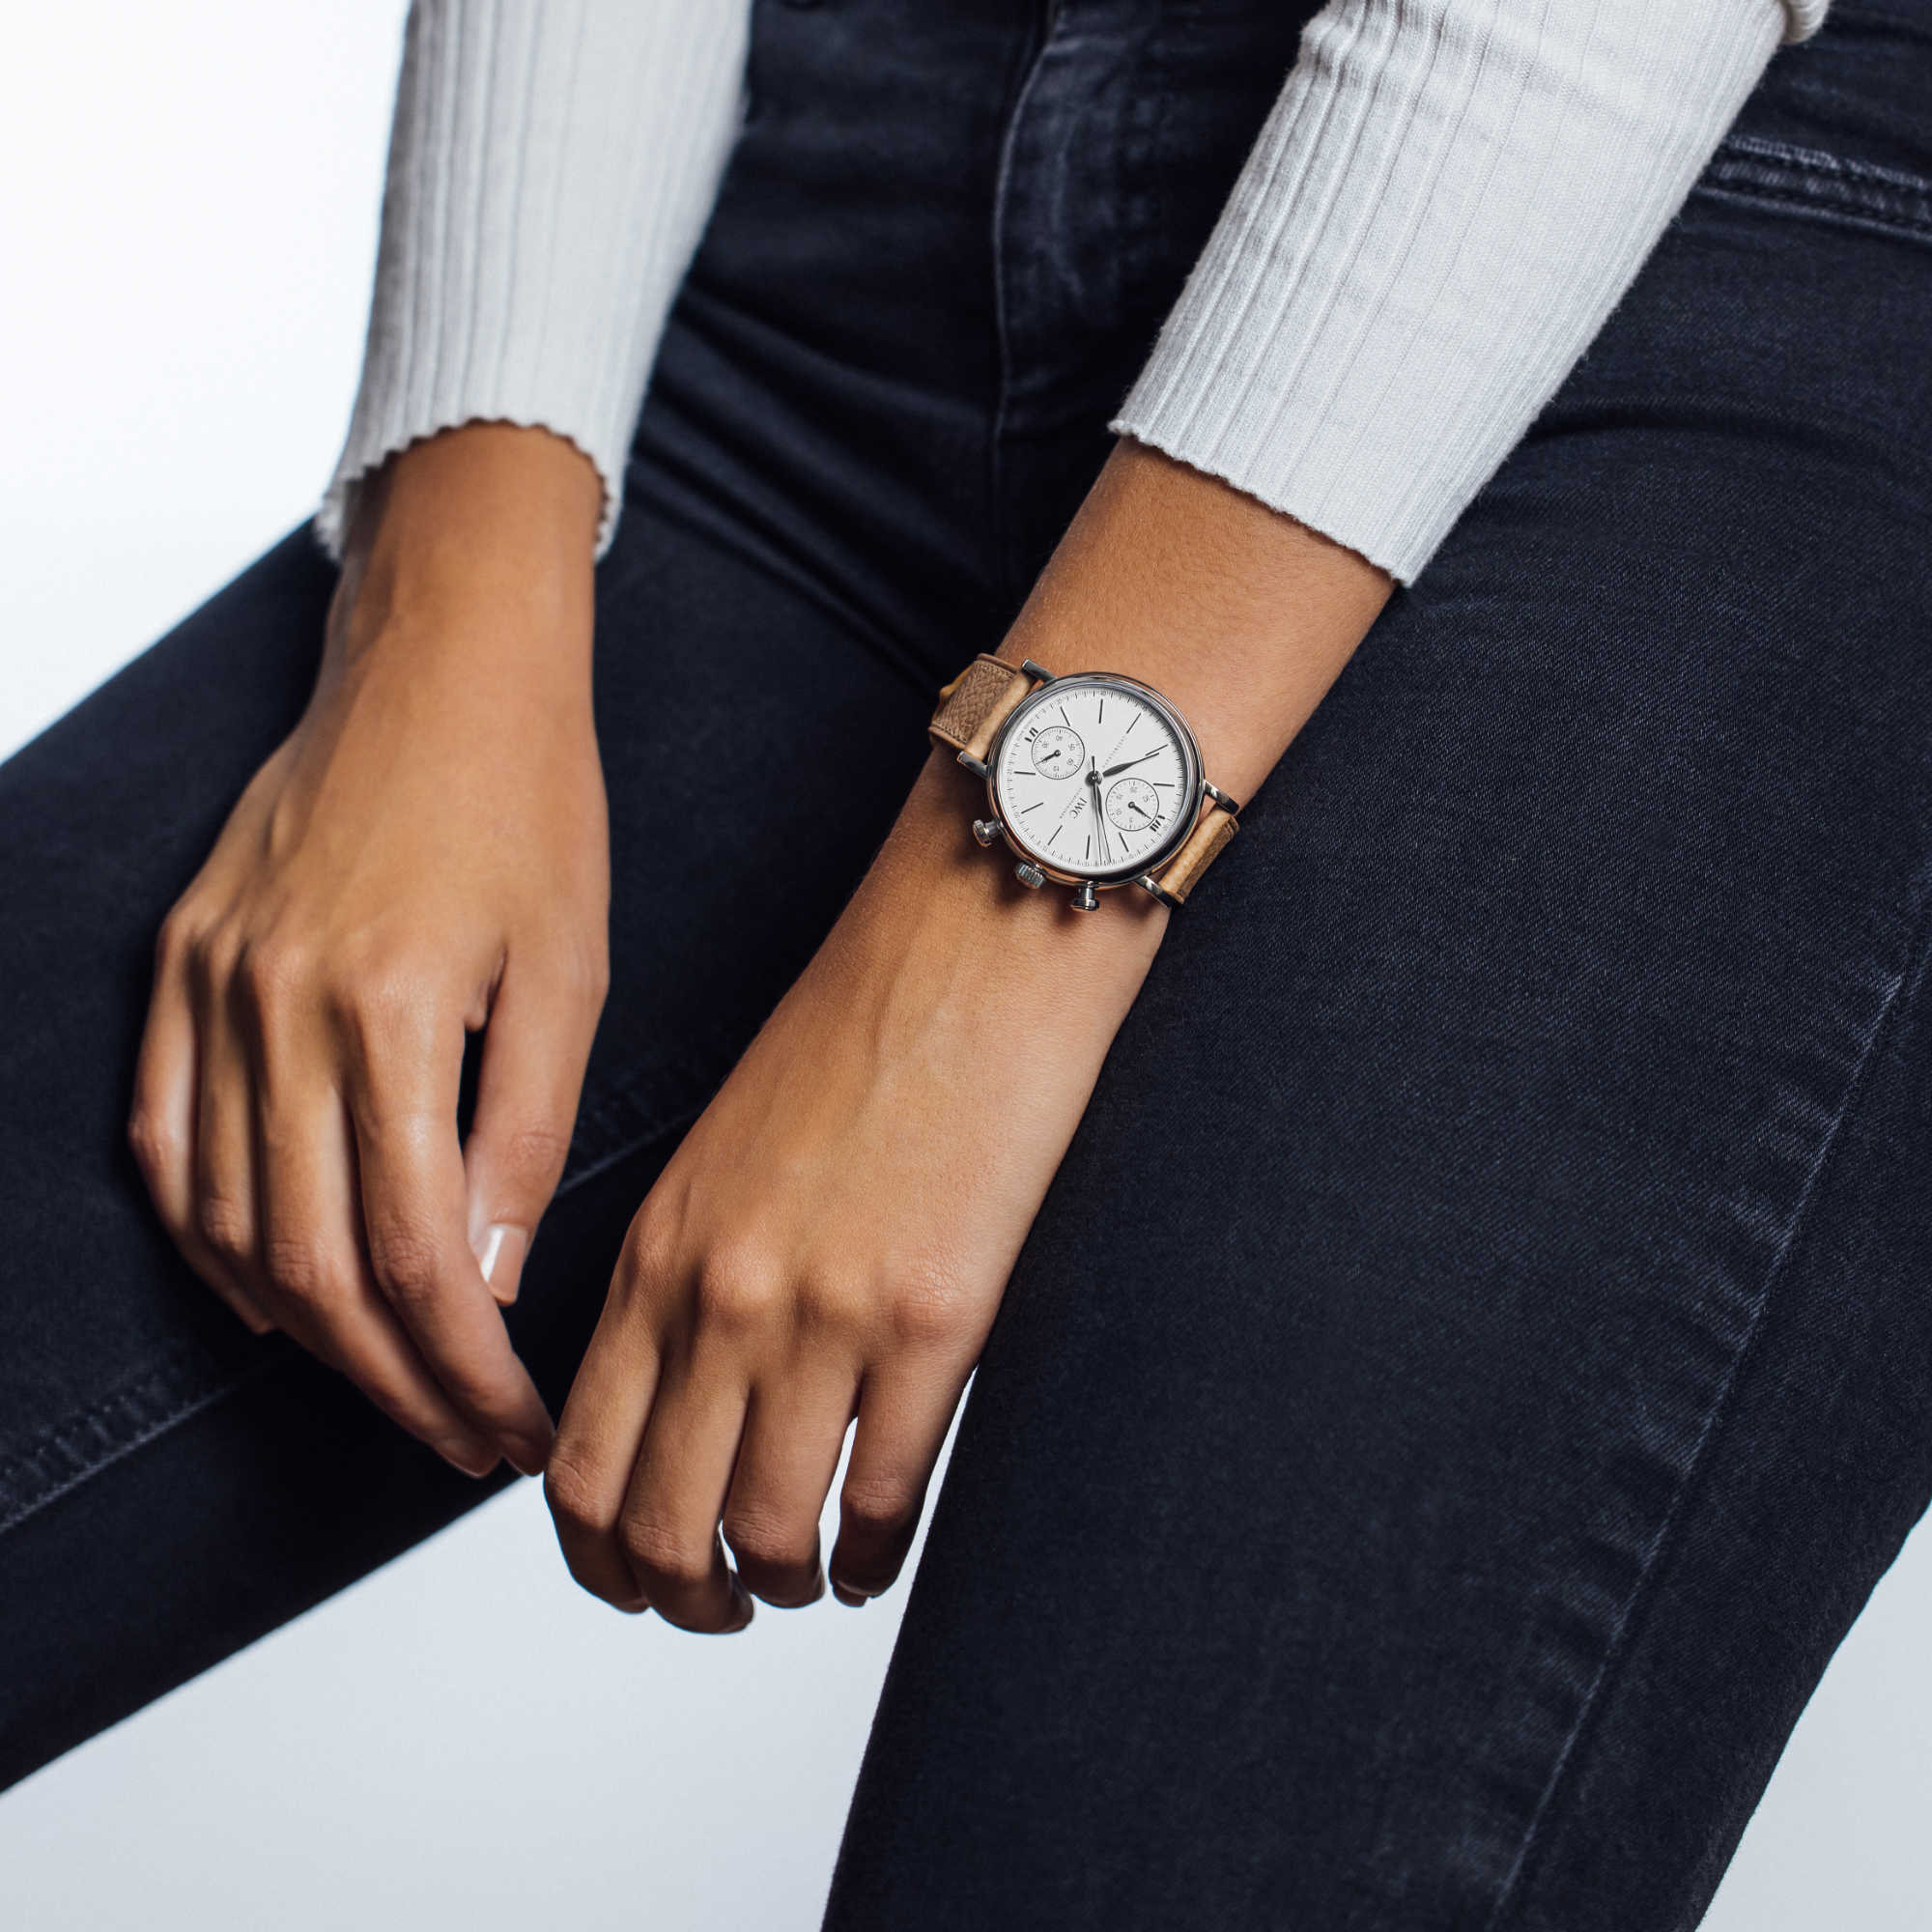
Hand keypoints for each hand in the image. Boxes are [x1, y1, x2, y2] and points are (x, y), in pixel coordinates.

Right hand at [127, 424, 607, 1476]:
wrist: (439, 664)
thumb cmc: (527, 801)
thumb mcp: (568, 971)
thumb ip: (523, 1134)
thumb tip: (484, 1285)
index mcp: (388, 1008)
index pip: (415, 1251)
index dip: (464, 1364)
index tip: (513, 1423)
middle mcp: (272, 1006)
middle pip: (315, 1263)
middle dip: (395, 1377)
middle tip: (461, 1436)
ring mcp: (206, 985)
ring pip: (231, 1222)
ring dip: (310, 1330)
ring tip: (391, 1385)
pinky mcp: (178, 964)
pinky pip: (166, 1142)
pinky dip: (214, 1240)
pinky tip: (272, 1296)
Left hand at [543, 756, 1167, 1623]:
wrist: (972, 945)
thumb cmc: (860, 1034)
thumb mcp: (725, 1154)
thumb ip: (687, 1274)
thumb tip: (686, 1398)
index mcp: (655, 1251)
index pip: (576, 1461)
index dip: (594, 1555)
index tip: (631, 1578)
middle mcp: (719, 1298)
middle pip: (654, 1524)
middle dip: (678, 1600)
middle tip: (719, 1611)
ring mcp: (824, 1313)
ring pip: (762, 1532)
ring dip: (781, 1586)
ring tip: (810, 1580)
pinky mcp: (936, 1317)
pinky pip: (884, 1494)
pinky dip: (875, 1555)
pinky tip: (884, 1552)